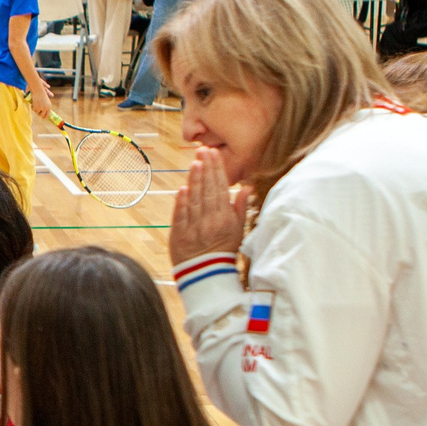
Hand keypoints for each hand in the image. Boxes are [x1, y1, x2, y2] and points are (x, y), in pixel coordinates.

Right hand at [26, 88, 55, 121]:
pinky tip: (33, 103)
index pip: (48, 114)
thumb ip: (45, 106)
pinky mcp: (36, 107)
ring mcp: (41, 108)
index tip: (43, 118)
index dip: (45, 116)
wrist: (38, 90)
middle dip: (39, 114)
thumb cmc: (42, 94)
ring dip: (35, 109)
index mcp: (49, 106)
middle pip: (42, 115)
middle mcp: (45, 108)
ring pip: (37, 112)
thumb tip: (43, 113)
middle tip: (37, 112)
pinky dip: (32, 107)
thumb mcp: (46, 101)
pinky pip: (34, 110)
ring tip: (35, 104)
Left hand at [168, 146, 249, 265]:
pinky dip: (181, 202)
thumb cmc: (224, 250)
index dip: (217, 170)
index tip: (214, 154)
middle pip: (208, 191)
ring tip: (194, 163)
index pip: (221, 189)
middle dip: (206, 169)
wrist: (206, 274)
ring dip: (194, 180)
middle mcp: (210, 222)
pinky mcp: (179, 235)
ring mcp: (194, 228)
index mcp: (225, 219)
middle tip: (203, 151)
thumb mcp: (238, 230)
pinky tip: (183, 189)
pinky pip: (180, 216)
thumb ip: (241, 207)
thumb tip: (247, 187)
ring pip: (194, 200)